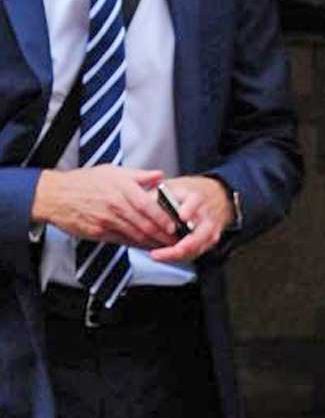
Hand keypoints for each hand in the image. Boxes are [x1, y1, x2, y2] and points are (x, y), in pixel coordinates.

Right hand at [32, 166, 175, 247]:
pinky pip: (121, 241)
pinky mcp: (98, 233)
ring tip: (165, 246)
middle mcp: (116, 206)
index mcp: (123, 189)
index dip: (163, 218)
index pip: (148, 206)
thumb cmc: (85, 181)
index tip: (174, 225)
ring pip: (134, 235)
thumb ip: (140, 175)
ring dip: (151, 243)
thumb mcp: (114, 171)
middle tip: (175, 240)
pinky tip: (145, 246)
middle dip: (162, 236)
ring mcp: (106, 221)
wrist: (56, 195)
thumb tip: (160, 176)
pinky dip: (135, 245)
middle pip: (144, 225)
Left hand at [149, 176, 233, 262]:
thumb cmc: (190, 192)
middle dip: (180, 246)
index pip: (196, 201)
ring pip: (198, 246)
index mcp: (198, 197)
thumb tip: (139, 205)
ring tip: (157, 255)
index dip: (189, 208)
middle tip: (157, 253)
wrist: (217, 194)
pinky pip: (197, 252)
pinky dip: (181, 256)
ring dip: (177, 255)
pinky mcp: (211, 239)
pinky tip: (166, 256)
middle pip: (199, 234)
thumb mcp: (173, 186)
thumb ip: (156, 195)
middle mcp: (207, 215)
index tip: (182, 216)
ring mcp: (211, 229)